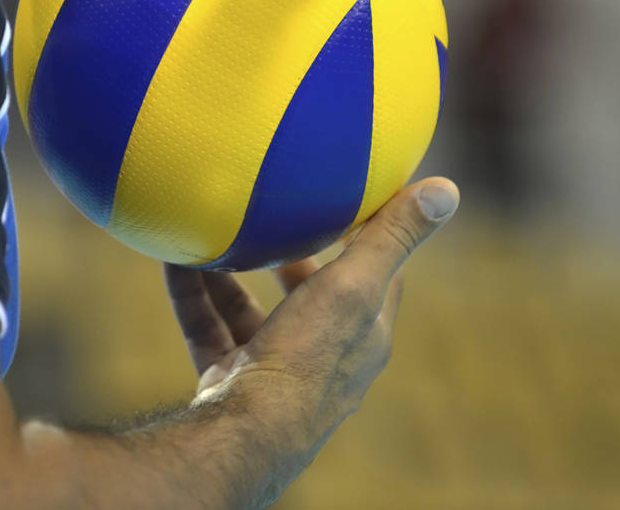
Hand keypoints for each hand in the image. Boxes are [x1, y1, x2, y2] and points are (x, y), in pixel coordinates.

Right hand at [164, 177, 458, 490]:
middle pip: (311, 298)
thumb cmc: (309, 357)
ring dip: (230, 277)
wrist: (245, 431)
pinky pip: (208, 329)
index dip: (373, 241)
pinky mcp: (230, 381)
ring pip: (251, 314)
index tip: (355, 201)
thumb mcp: (354, 286)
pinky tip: (173, 262)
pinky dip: (191, 295)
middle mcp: (321, 356)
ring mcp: (272, 372)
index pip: (380, 281)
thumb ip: (391, 238)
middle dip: (294, 259)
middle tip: (275, 217)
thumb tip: (446, 189)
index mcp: (363, 336)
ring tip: (211, 236)